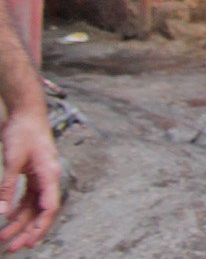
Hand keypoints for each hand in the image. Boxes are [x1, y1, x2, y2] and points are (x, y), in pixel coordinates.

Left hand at [0, 106, 58, 249]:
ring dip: (20, 222)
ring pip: (33, 206)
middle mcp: (49, 177)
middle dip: (28, 230)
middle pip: (42, 210)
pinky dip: (18, 209)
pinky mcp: (33, 173)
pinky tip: (7, 218)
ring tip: (4, 238)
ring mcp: (41, 175)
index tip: (28, 242)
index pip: (49, 206)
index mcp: (50, 173)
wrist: (26, 111)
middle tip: (14, 248)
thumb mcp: (13, 160)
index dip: (40, 226)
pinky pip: (28, 197)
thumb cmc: (24, 131)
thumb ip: (8, 187)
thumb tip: (2, 213)